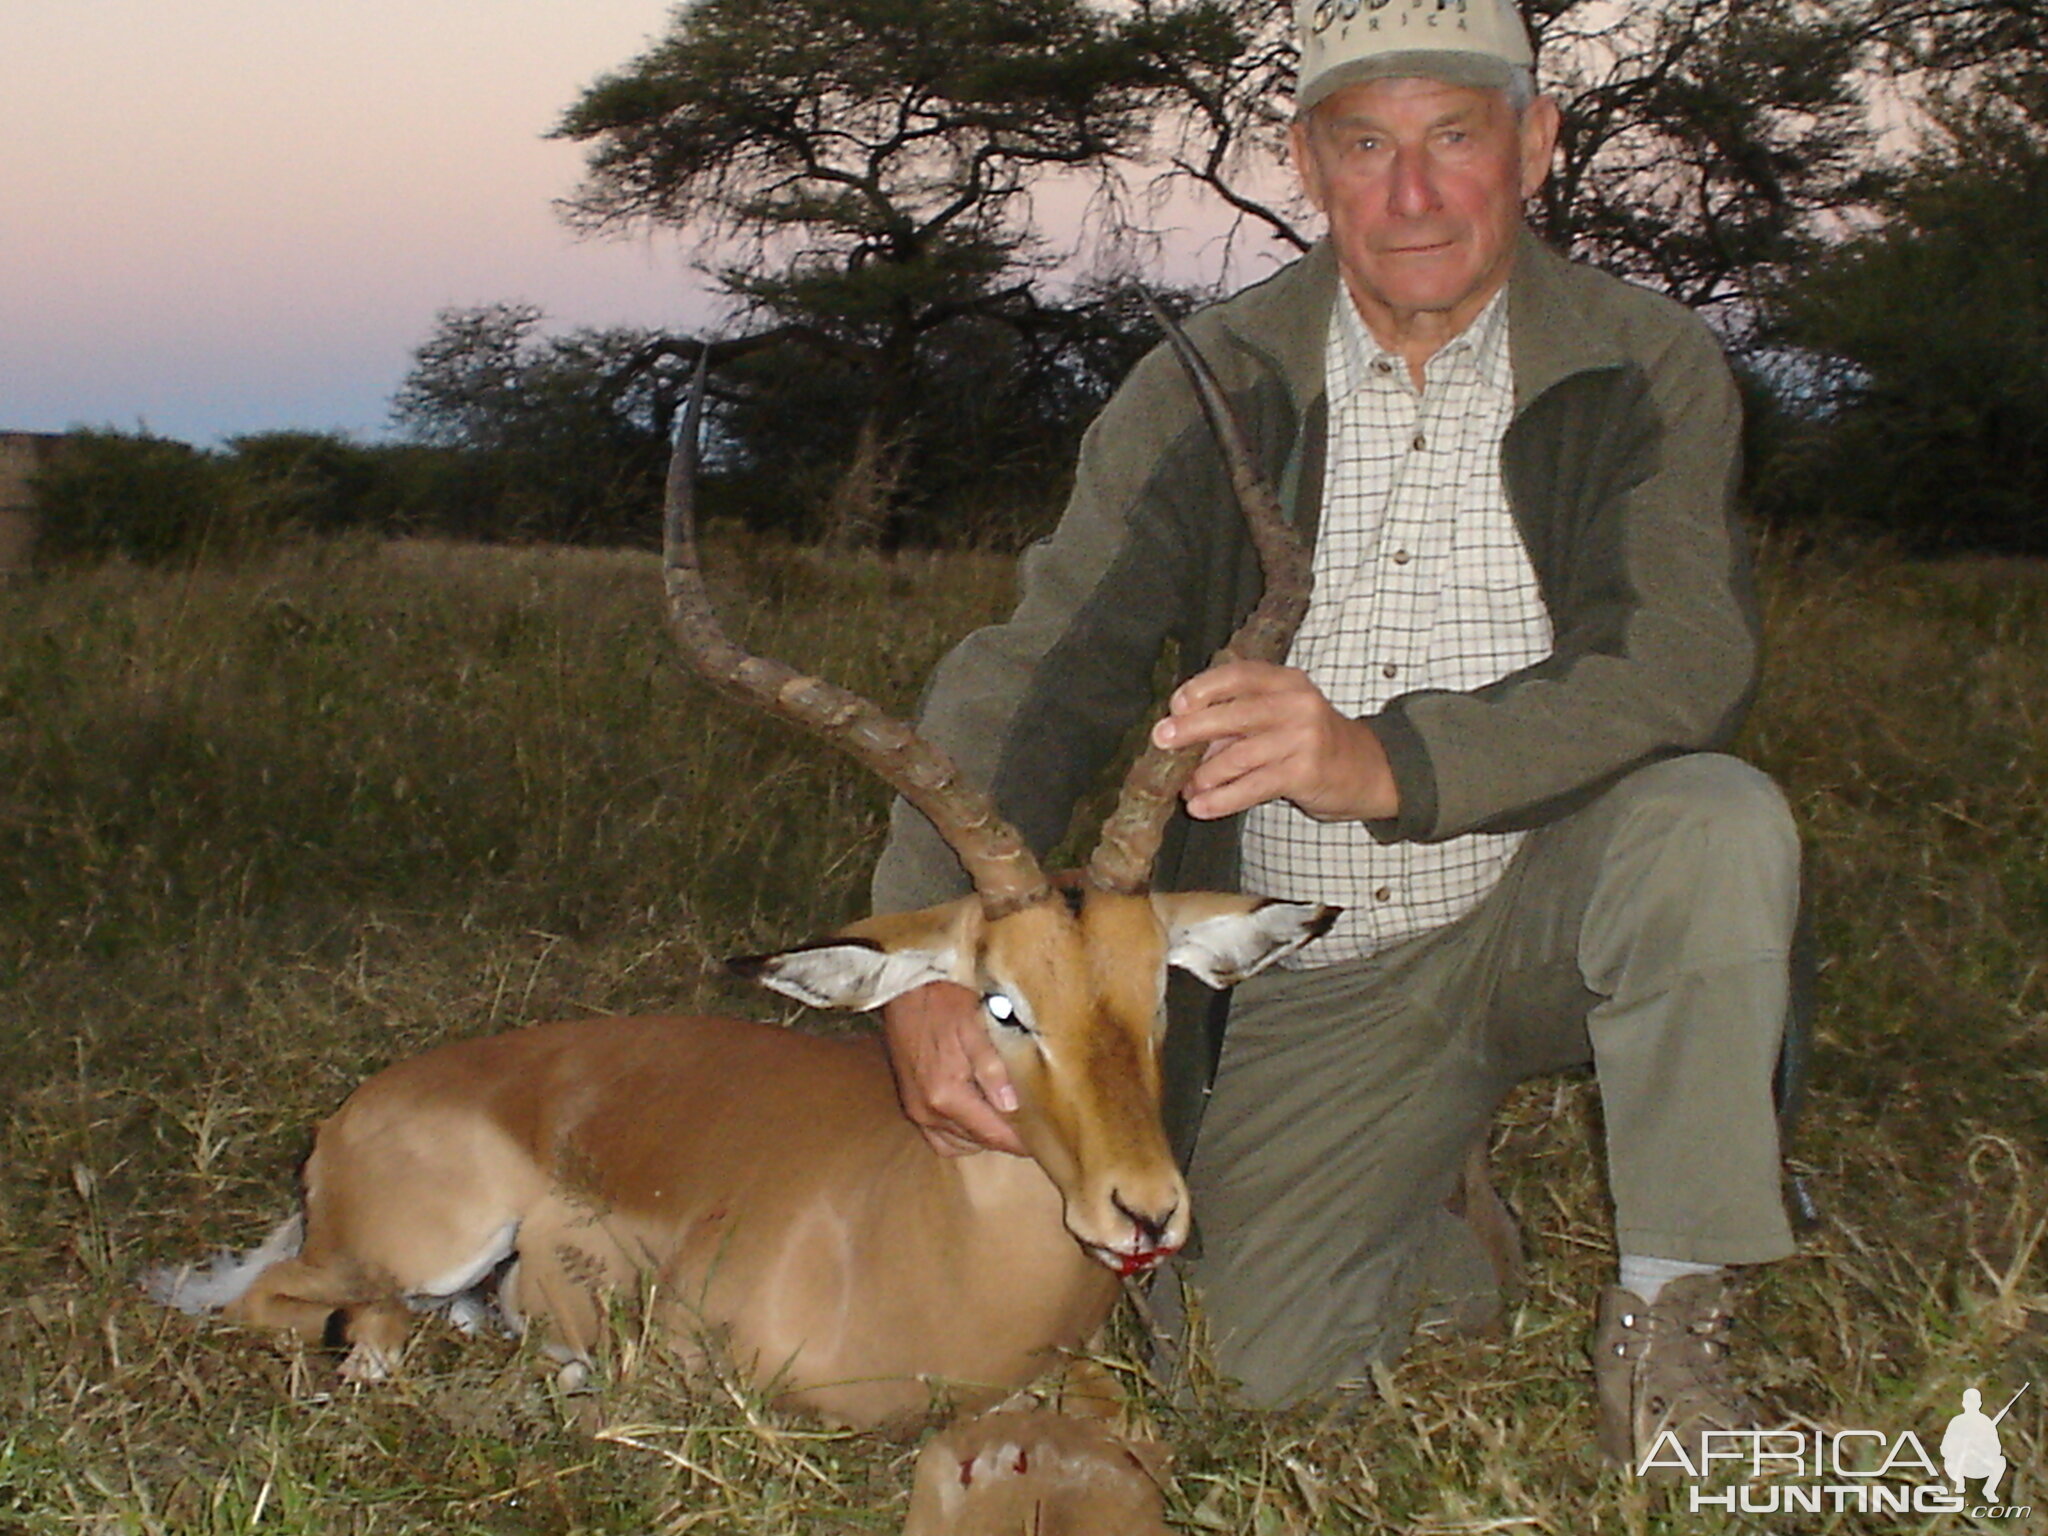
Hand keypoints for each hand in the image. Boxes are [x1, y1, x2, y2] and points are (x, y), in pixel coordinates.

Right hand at [879, 981, 1028, 1157]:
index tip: (1049, 1138)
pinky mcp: (912, 1106)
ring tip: (1011, 1119)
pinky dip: (963, 1136)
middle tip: (1038, 1124)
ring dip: (986, 1136)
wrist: (905, 990)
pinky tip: (978, 1117)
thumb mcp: (975, 1026)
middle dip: (1009, 1137)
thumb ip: (992, 1067)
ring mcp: (918, 1112)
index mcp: (947, 1096)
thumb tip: (1011, 1105)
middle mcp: (929, 1112)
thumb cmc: (944, 1002)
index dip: (1024, 1142)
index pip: (994, 1136)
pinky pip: (941, 1139)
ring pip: (962, 1144)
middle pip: (980, 1142)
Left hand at [1151, 660, 1398, 822]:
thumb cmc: (1311, 741)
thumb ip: (1239, 721)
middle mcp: (1296, 704)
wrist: (1367, 769)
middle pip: (1235, 714)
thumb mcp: (1282, 716)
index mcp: (1286, 681)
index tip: (1176, 704)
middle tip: (1163, 741)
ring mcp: (1302, 738)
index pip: (1238, 674)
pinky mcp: (1304, 772)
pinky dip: (1222, 799)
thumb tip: (1184, 737)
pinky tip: (1201, 808)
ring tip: (1185, 789)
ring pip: (1239, 756)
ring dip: (1204, 775)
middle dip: (1193, 729)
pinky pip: (1252, 786)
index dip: (1203, 688)